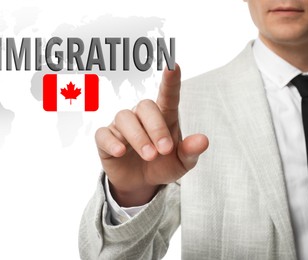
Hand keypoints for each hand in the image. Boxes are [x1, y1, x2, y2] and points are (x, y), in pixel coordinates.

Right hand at [95, 64, 208, 206]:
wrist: (140, 183)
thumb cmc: (162, 165)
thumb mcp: (181, 163)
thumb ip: (191, 151)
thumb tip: (203, 141)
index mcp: (164, 117)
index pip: (167, 94)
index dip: (170, 80)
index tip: (174, 66)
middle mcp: (141, 116)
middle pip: (146, 106)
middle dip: (156, 128)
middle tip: (164, 149)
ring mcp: (122, 126)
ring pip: (125, 118)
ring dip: (138, 137)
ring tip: (150, 156)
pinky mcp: (106, 139)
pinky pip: (103, 134)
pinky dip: (112, 142)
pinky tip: (120, 152)